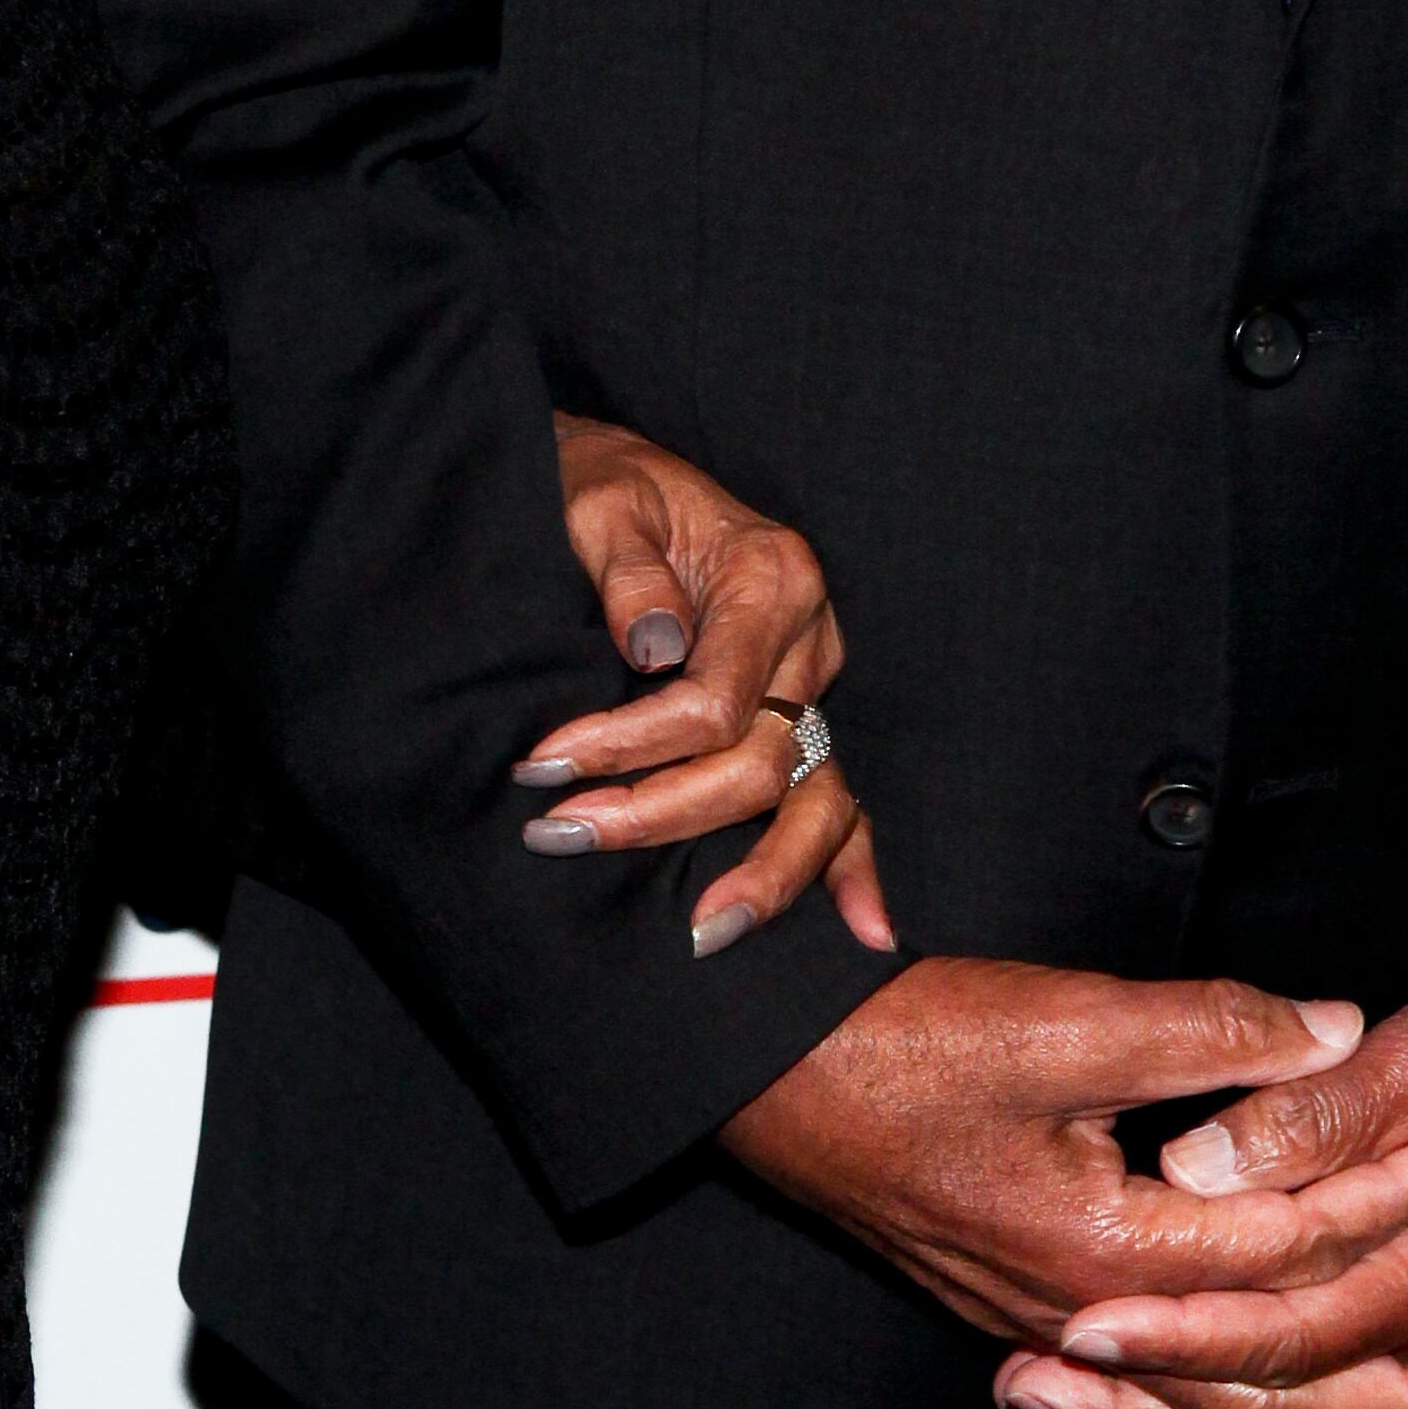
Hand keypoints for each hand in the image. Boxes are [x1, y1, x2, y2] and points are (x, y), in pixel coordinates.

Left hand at [529, 413, 889, 954]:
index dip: (628, 748)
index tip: (545, 770)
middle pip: (759, 763)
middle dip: (660, 814)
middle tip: (559, 835)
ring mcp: (817, 682)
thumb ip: (627, 573)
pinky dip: (853, 868)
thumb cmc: (603, 487)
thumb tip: (652, 654)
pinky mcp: (804, 713)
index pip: (712, 700)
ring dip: (760, 874)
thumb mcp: (600, 504)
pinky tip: (862, 932)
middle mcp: (812, 636)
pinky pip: (843, 801)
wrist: (621, 472)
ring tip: (701, 936)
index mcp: (772, 577)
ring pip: (815, 800)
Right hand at [722, 959, 1407, 1408]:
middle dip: (1379, 1384)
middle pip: (1257, 1377)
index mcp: (1102, 1248)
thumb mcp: (1063, 1023)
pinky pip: (1149, 1394)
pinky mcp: (1021, 1309)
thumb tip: (1340, 1033)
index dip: (1385, 1198)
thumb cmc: (901, 1041)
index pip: (1280, 1246)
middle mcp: (1079, 1313)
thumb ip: (1210, 1032)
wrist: (762, 1073)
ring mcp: (1044, 1323)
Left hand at [1015, 942, 1407, 1408]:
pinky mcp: (1405, 1313)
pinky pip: (1309, 1388)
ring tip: (1048, 1390)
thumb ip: (1318, 1118)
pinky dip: (1227, 1406)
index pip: (1285, 1338)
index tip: (1081, 1326)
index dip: (1178, 1337)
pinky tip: (1149, 1404)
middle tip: (1026, 1383)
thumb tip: (1202, 1165)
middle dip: (1144, 1404)